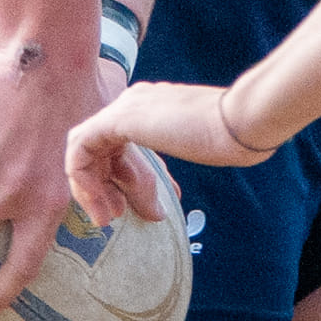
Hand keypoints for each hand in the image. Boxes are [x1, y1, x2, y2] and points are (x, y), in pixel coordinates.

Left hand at [66, 82, 270, 228]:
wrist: (241, 121)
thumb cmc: (233, 137)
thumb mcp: (198, 152)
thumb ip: (176, 166)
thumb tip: (166, 198)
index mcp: (154, 107)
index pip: (121, 143)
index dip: (122, 178)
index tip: (136, 207)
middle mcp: (135, 102)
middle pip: (99, 146)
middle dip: (101, 185)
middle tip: (112, 217)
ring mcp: (126, 107)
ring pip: (84, 148)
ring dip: (89, 187)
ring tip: (104, 218)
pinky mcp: (118, 119)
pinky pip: (79, 149)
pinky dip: (83, 179)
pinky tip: (99, 203)